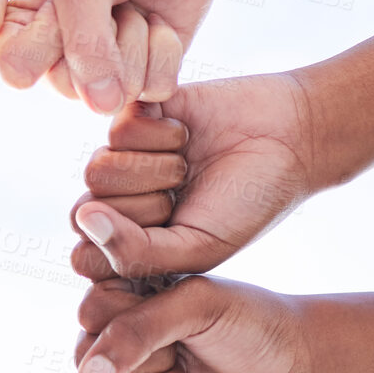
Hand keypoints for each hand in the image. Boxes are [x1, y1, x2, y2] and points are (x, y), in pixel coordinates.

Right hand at [0, 0, 235, 112]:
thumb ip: (83, 42)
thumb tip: (103, 105)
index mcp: (25, 27)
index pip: (16, 69)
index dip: (47, 38)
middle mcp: (60, 56)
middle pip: (71, 88)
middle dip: (101, 39)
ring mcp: (106, 69)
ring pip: (118, 92)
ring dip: (136, 41)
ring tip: (135, 5)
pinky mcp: (148, 73)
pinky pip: (156, 88)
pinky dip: (165, 51)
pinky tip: (160, 20)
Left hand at [72, 75, 317, 279]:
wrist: (290, 140)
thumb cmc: (247, 205)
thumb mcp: (198, 248)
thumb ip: (136, 252)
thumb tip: (85, 217)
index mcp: (128, 243)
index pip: (85, 257)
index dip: (126, 247)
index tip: (175, 237)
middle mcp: (117, 201)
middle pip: (84, 212)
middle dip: (147, 208)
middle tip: (187, 194)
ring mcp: (123, 157)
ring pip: (96, 171)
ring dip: (155, 170)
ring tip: (187, 166)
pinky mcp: (133, 115)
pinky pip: (118, 129)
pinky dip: (163, 135)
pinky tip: (187, 134)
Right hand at [75, 275, 320, 372]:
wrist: (294, 366)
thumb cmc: (249, 323)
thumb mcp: (195, 307)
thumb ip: (136, 331)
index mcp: (126, 293)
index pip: (91, 314)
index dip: (132, 326)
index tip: (176, 316)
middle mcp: (118, 336)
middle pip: (90, 363)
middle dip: (148, 364)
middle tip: (186, 350)